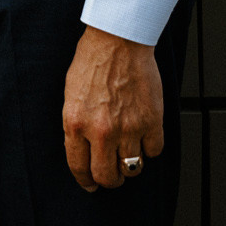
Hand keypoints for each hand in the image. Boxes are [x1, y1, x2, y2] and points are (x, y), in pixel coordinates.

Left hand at [61, 26, 164, 191]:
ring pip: (132, 168)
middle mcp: (101, 131)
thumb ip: (76, 125)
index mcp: (76, 124)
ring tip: (129, 156)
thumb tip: (83, 150)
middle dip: (109, 181)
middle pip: (107, 176)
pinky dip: (150, 149)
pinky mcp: (151, 121)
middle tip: (112, 176)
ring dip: (130, 167)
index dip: (86, 181)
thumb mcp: (71, 96)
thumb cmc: (92, 62)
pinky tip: (145, 139)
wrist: (117, 40)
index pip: (79, 167)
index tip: (91, 185)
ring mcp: (128, 127)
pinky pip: (154, 151)